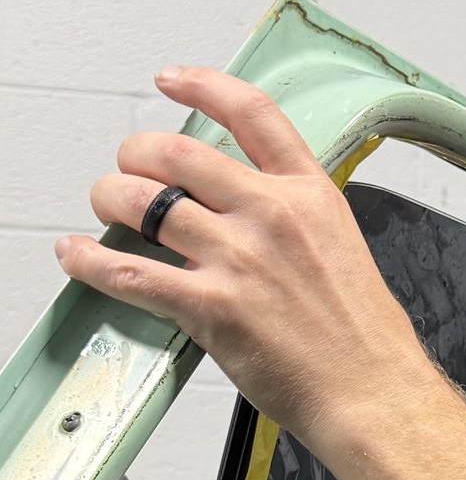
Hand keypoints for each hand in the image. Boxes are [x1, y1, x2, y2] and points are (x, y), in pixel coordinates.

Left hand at [54, 67, 431, 464]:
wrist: (375, 396)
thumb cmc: (368, 343)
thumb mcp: (345, 253)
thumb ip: (298, 224)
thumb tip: (255, 218)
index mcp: (309, 196)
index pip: (249, 113)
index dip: (200, 86)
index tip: (171, 82)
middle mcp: (270, 215)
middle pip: (177, 152)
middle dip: (137, 154)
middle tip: (129, 170)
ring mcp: (239, 259)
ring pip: (143, 202)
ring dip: (110, 199)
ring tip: (105, 208)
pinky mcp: (212, 307)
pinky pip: (131, 273)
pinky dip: (92, 262)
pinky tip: (77, 257)